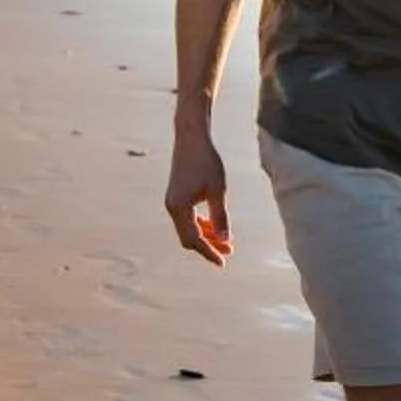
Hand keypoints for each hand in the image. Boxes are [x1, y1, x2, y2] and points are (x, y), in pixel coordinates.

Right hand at [163, 118, 230, 263]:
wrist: (191, 138)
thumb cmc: (207, 161)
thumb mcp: (218, 190)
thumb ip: (220, 216)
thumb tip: (225, 240)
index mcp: (179, 208)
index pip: (194, 239)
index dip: (209, 252)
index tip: (223, 262)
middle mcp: (172, 207)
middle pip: (188, 237)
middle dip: (208, 246)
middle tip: (228, 252)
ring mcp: (172, 201)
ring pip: (187, 228)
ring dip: (205, 235)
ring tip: (225, 240)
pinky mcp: (176, 195)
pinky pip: (187, 218)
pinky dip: (200, 224)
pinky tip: (213, 224)